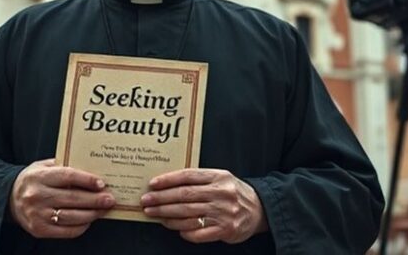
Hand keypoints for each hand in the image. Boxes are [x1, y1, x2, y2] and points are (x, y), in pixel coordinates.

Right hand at [9, 158, 115, 238]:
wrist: (9, 198)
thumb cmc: (32, 180)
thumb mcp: (43, 166)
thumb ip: (63, 167)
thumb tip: (91, 171)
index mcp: (39, 176)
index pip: (68, 177)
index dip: (87, 180)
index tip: (101, 183)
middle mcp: (37, 196)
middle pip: (73, 198)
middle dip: (95, 199)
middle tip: (110, 199)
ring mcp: (38, 215)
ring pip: (72, 216)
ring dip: (91, 214)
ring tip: (103, 210)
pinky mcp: (39, 230)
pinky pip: (66, 231)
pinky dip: (81, 226)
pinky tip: (88, 221)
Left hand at [140, 168, 267, 243]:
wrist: (260, 210)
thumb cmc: (234, 193)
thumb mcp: (221, 178)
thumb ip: (200, 179)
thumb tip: (168, 184)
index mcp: (219, 177)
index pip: (188, 176)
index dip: (168, 180)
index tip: (152, 184)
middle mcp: (221, 193)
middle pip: (184, 195)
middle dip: (162, 199)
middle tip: (146, 201)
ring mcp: (224, 212)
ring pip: (188, 214)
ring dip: (167, 215)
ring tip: (155, 214)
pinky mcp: (226, 230)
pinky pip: (199, 232)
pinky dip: (184, 231)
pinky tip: (175, 228)